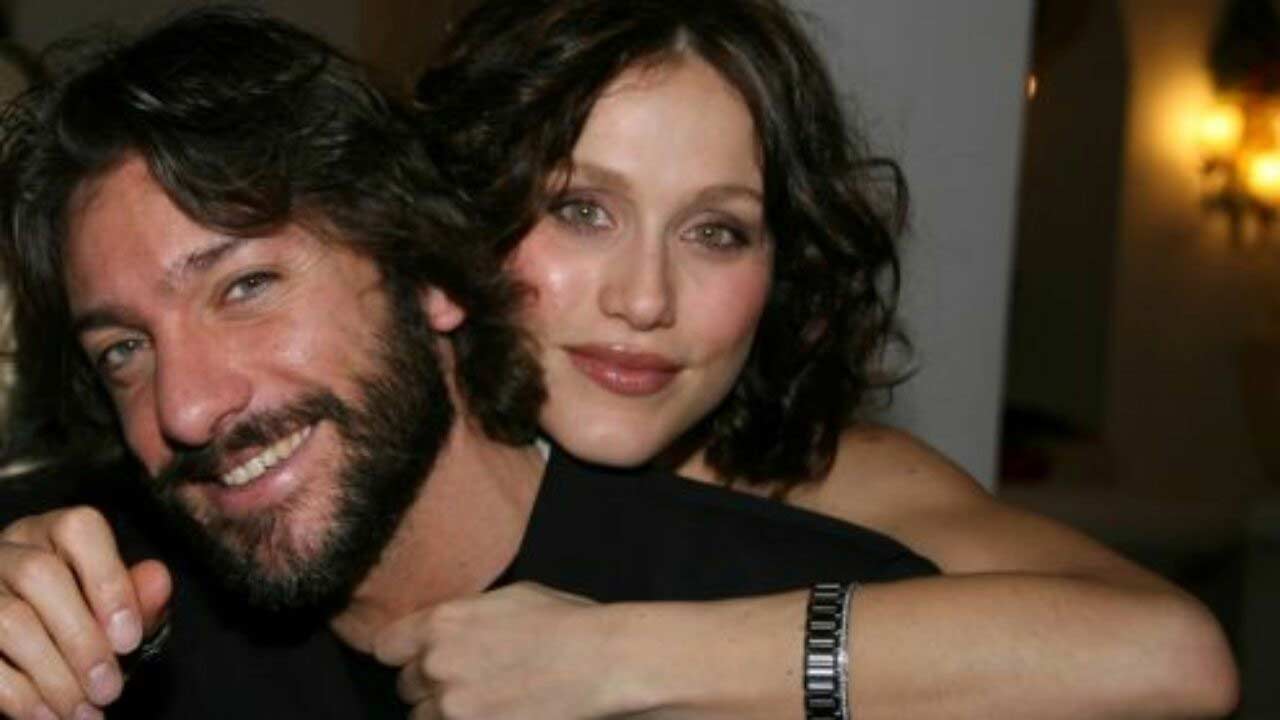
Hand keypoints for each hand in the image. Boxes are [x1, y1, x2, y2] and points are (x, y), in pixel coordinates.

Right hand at [0, 506, 170, 719]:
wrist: (30, 656)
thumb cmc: (82, 619)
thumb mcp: (115, 608)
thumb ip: (139, 597)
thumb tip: (158, 579)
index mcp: (53, 533)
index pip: (79, 529)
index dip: (108, 582)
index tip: (129, 640)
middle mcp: (9, 551)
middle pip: (39, 575)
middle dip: (81, 639)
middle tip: (110, 689)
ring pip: (9, 620)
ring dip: (53, 675)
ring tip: (85, 711)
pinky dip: (21, 696)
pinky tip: (52, 716)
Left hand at [374, 582, 620, 719]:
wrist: (602, 662)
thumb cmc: (566, 622)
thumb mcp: (509, 598)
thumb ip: (464, 615)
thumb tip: (447, 626)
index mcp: (442, 623)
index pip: (385, 646)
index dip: (403, 652)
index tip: (417, 656)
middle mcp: (437, 666)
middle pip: (405, 686)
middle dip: (430, 684)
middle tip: (467, 679)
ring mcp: (454, 708)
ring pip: (424, 718)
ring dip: (444, 712)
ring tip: (483, 702)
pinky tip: (496, 712)